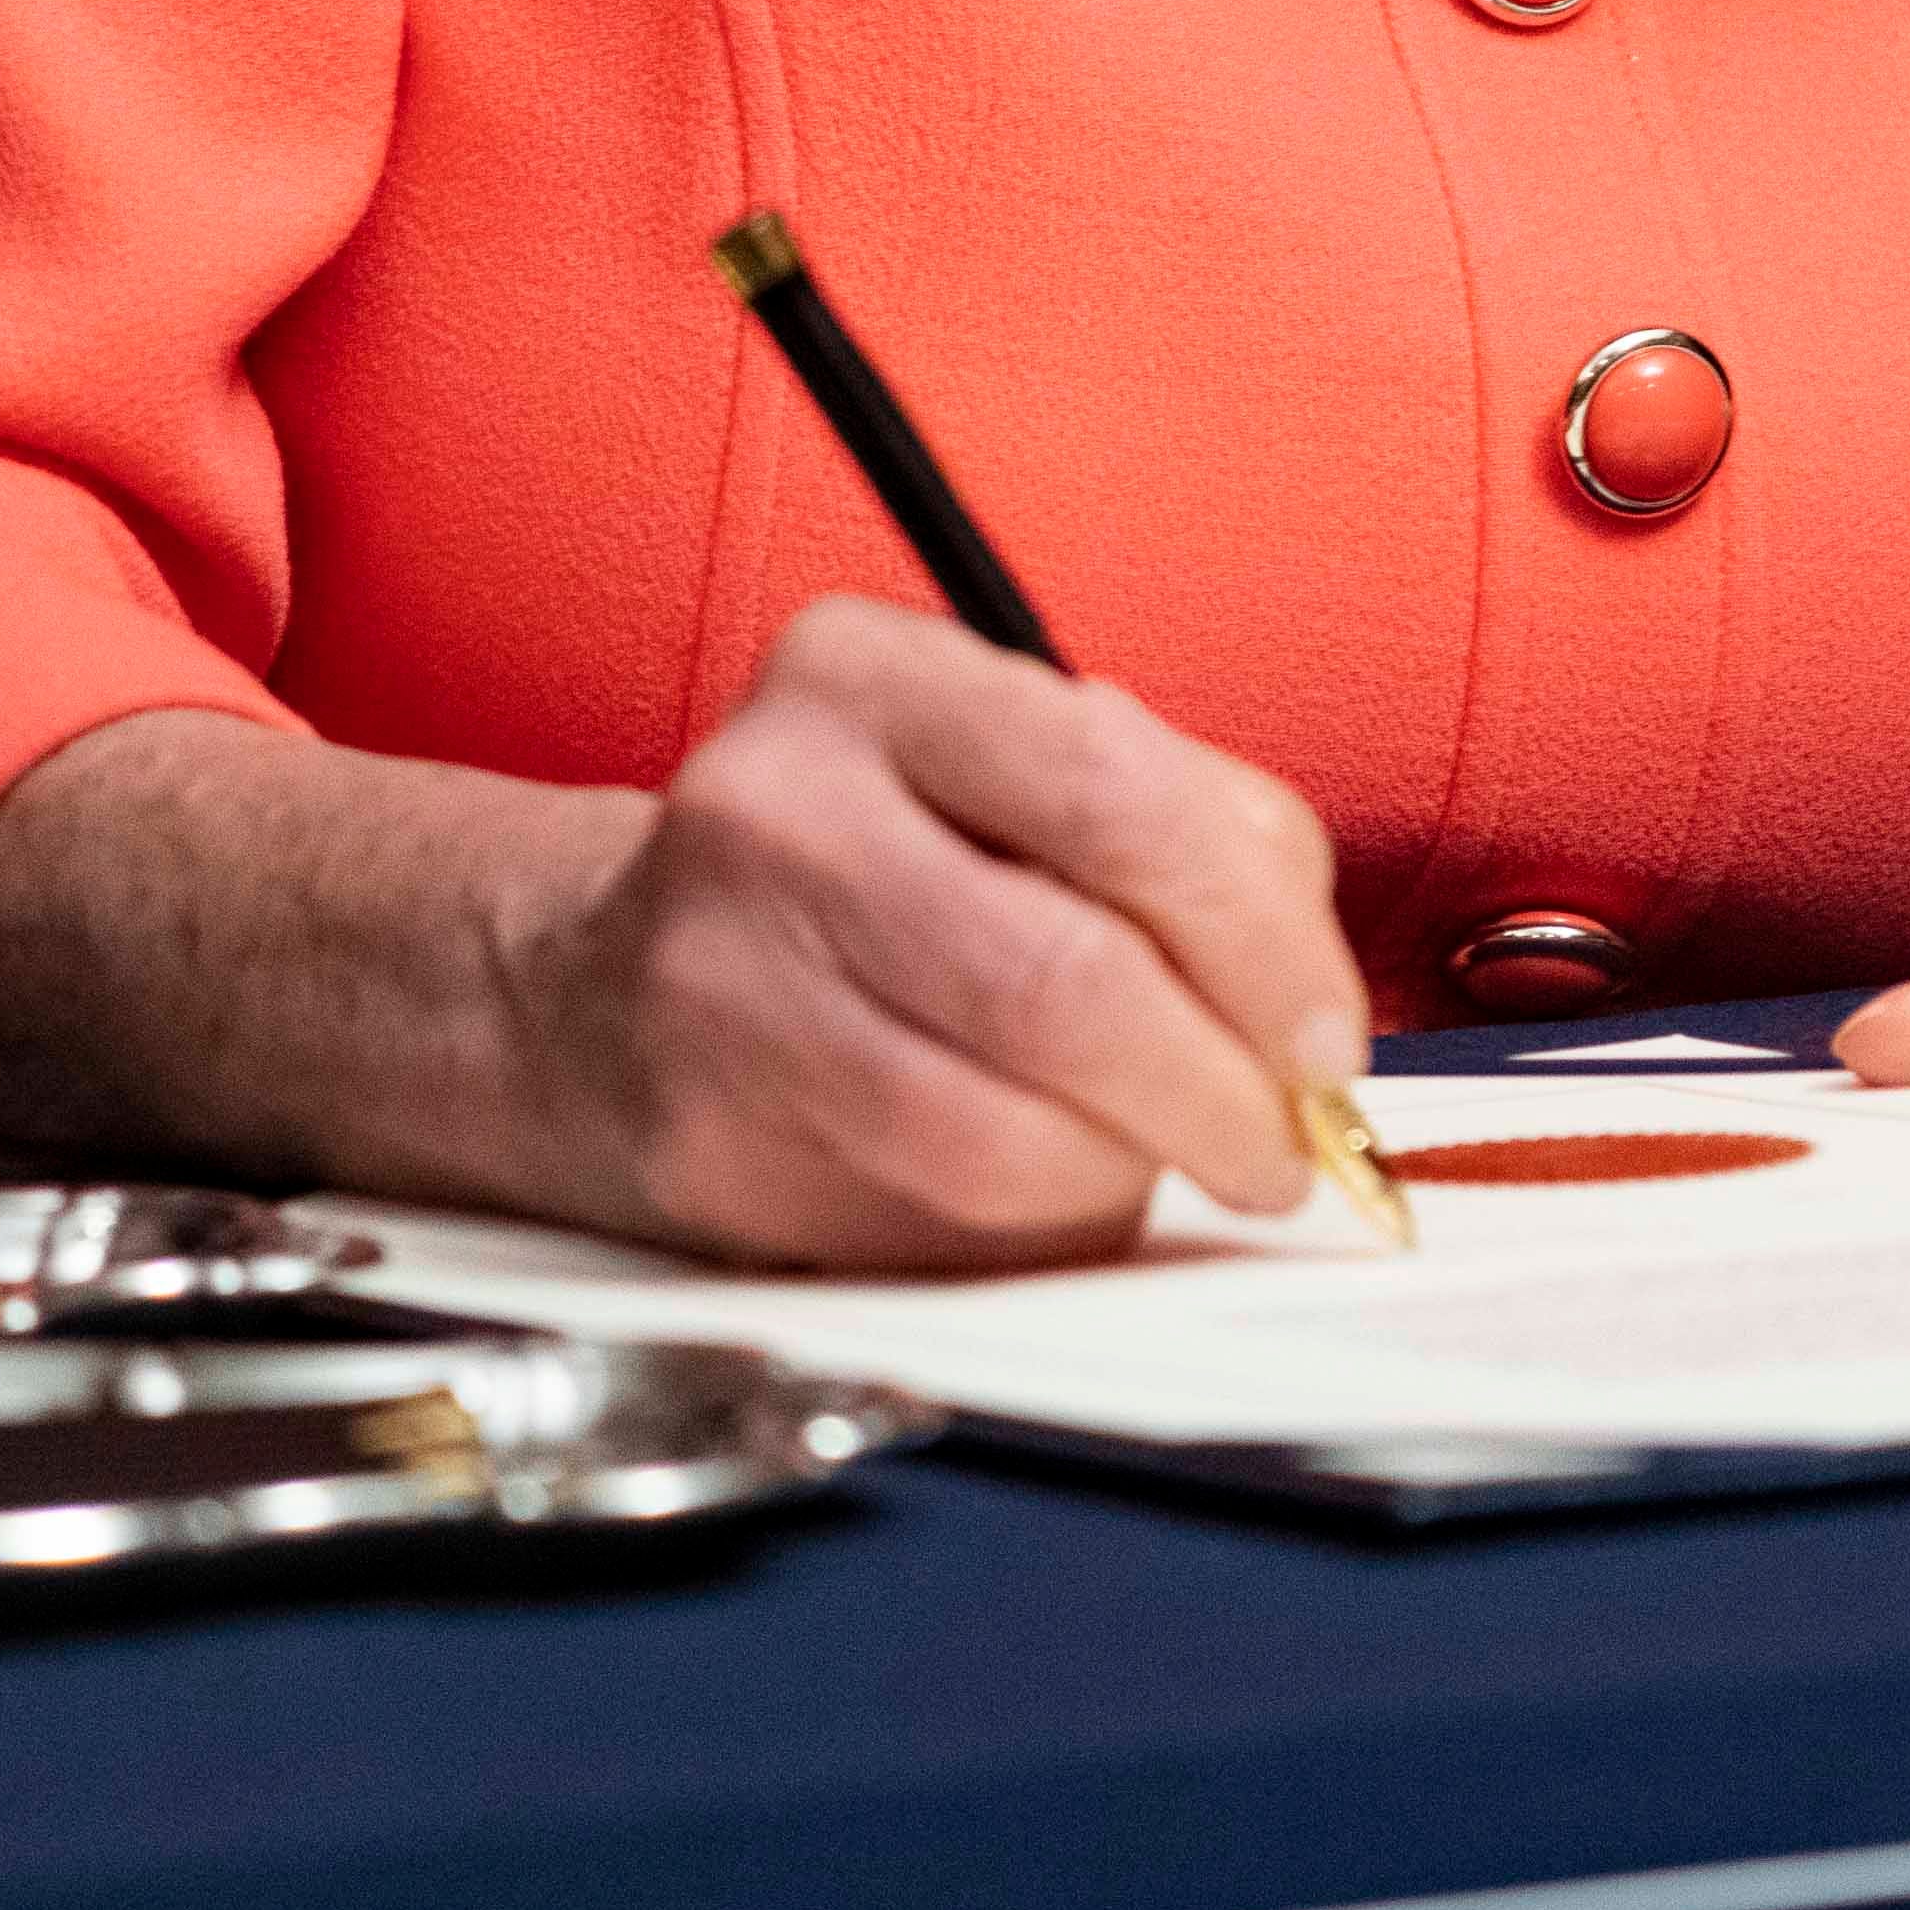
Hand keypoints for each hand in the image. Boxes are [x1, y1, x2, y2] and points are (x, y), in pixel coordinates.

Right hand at [494, 597, 1378, 1267]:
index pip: (1121, 798)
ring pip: (1009, 1139)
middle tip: (1281, 1139)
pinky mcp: (709, 1151)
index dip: (1264, 943)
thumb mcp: (995, 762)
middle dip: (1224, 1092)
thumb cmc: (854, 871)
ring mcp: (723, 990)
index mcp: (868, 678)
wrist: (583, 987)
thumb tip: (1308, 998)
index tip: (1326, 1036)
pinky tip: (1038, 1186)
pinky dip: (1038, 1231)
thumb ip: (1175, 826)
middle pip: (1070, 990)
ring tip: (1154, 1153)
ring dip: (1132, 1174)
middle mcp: (776, 815)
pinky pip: (942, 1231)